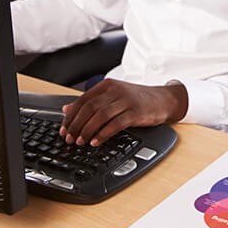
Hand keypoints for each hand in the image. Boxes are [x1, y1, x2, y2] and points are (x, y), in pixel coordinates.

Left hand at [59, 79, 187, 145]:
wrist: (163, 99)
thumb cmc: (137, 99)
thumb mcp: (113, 97)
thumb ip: (91, 102)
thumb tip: (66, 109)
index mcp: (107, 85)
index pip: (83, 100)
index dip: (71, 116)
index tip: (64, 129)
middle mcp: (116, 90)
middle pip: (89, 108)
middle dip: (76, 125)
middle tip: (69, 138)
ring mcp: (126, 101)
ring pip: (100, 115)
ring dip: (87, 130)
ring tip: (80, 142)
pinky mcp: (135, 112)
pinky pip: (115, 124)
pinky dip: (103, 134)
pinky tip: (96, 142)